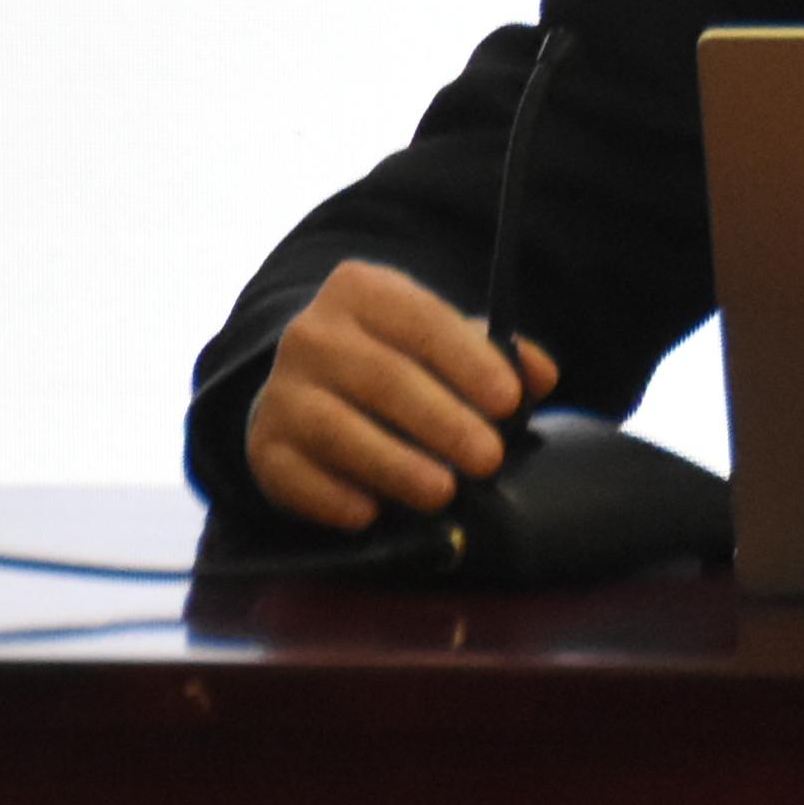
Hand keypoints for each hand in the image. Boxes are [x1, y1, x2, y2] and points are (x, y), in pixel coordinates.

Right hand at [243, 257, 559, 529]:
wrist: (307, 390)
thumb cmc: (395, 363)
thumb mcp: (443, 344)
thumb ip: (496, 356)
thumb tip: (541, 374)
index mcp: (361, 290)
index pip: (422, 320)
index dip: (469, 361)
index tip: (510, 401)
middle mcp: (311, 333)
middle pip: (383, 378)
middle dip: (442, 421)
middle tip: (489, 460)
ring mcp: (280, 389)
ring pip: (336, 428)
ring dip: (393, 464)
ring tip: (443, 493)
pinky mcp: (262, 446)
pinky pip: (294, 475)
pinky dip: (333, 498)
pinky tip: (371, 514)